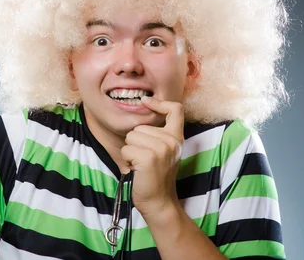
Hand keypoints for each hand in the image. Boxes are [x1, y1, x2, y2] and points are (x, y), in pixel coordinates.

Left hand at [121, 96, 183, 216]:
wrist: (159, 201)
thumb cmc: (156, 176)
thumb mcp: (164, 151)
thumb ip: (159, 134)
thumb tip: (143, 110)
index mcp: (177, 137)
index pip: (176, 109)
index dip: (159, 102)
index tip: (146, 102)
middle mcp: (172, 141)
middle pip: (140, 126)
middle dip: (136, 142)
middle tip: (146, 160)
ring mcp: (161, 148)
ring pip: (131, 136)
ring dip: (131, 151)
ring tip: (141, 164)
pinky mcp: (148, 157)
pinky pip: (126, 149)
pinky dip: (127, 159)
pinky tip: (137, 170)